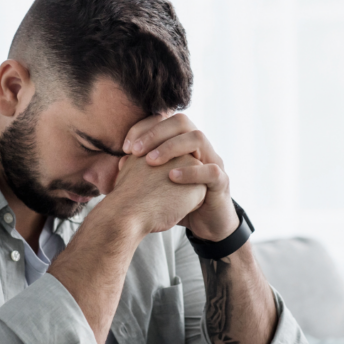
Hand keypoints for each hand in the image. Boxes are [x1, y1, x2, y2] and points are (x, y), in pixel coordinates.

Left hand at [122, 114, 239, 241]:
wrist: (206, 223)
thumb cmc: (179, 200)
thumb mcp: (159, 184)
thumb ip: (143, 171)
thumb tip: (121, 161)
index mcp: (183, 142)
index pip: (165, 120)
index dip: (144, 128)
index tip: (126, 146)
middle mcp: (200, 147)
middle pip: (182, 122)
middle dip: (156, 133)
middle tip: (136, 150)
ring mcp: (213, 161)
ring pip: (198, 138)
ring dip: (171, 147)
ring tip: (151, 161)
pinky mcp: (222, 182)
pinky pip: (210, 170)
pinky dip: (190, 172)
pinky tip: (172, 177)